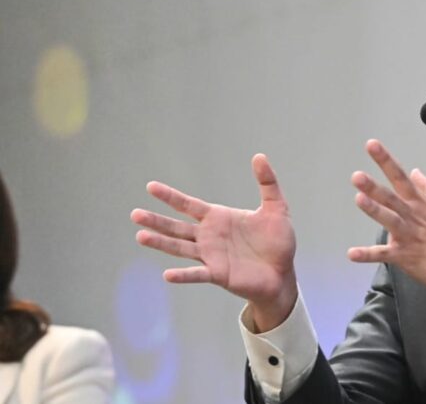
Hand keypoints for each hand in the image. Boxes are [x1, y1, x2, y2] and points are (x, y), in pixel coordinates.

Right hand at [130, 154, 297, 330]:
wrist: (284, 274)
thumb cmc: (278, 242)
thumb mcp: (276, 208)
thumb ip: (267, 183)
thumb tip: (259, 156)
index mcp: (218, 218)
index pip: (189, 205)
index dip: (170, 196)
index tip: (151, 186)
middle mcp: (209, 236)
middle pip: (177, 227)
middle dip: (157, 220)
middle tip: (135, 214)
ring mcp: (211, 256)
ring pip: (180, 248)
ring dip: (161, 243)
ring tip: (140, 236)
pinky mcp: (218, 274)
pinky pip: (197, 274)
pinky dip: (183, 275)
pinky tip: (167, 274)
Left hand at [348, 140, 425, 299]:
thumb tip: (416, 172)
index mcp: (421, 203)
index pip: (400, 176)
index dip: (385, 160)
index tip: (372, 145)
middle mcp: (413, 216)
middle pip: (391, 197)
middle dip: (374, 186)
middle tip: (357, 176)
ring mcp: (409, 236)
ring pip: (389, 220)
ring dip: (374, 210)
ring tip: (358, 199)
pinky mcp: (406, 256)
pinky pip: (383, 254)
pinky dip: (367, 255)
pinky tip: (352, 253)